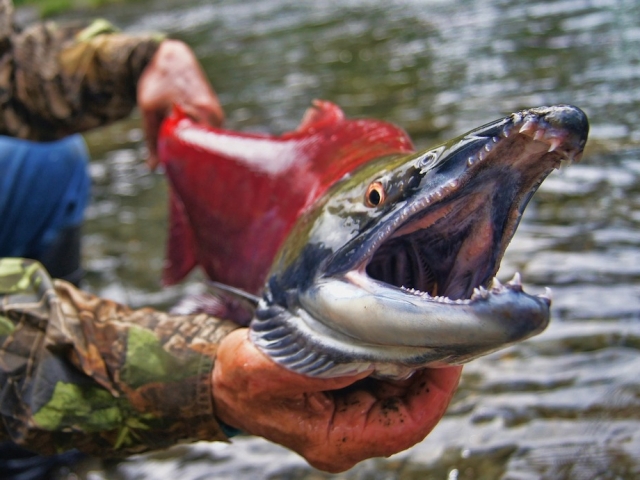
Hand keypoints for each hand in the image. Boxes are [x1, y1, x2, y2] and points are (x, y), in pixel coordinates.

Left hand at [137, 39, 223, 168]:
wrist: (170, 55)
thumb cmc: (158, 81)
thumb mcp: (149, 111)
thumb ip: (152, 140)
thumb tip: (153, 168)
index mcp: (200, 113)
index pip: (199, 149)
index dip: (190, 166)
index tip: (183, 181)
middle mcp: (214, 115)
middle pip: (207, 149)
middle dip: (194, 164)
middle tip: (182, 179)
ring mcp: (216, 115)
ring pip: (207, 142)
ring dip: (195, 153)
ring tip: (184, 167)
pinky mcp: (214, 114)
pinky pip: (206, 135)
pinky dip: (197, 143)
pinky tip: (187, 150)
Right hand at [212, 329, 461, 472]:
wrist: (226, 383)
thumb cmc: (242, 380)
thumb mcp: (265, 369)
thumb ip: (316, 365)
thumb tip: (370, 351)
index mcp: (338, 440)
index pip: (408, 424)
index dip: (437, 389)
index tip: (449, 351)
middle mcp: (353, 435)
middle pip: (413, 406)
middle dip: (431, 367)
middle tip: (441, 324)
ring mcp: (355, 419)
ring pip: (405, 392)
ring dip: (416, 359)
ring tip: (423, 320)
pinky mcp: (353, 400)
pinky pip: (389, 381)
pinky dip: (398, 356)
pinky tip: (397, 329)